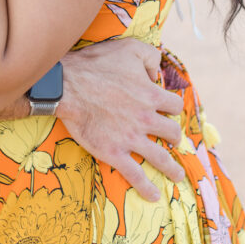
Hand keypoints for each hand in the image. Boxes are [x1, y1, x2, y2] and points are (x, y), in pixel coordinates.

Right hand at [58, 39, 184, 200]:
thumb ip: (150, 56)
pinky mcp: (114, 152)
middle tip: (172, 140)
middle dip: (174, 136)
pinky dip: (146, 187)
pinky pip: (135, 174)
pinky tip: (153, 195)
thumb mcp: (129, 48)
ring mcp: (131, 138)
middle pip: (172, 132)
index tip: (166, 110)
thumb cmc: (97, 64)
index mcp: (150, 95)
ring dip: (171, 168)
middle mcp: (145, 118)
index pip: (174, 105)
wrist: (68, 85)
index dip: (172, 107)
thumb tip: (157, 72)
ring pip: (161, 157)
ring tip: (177, 175)